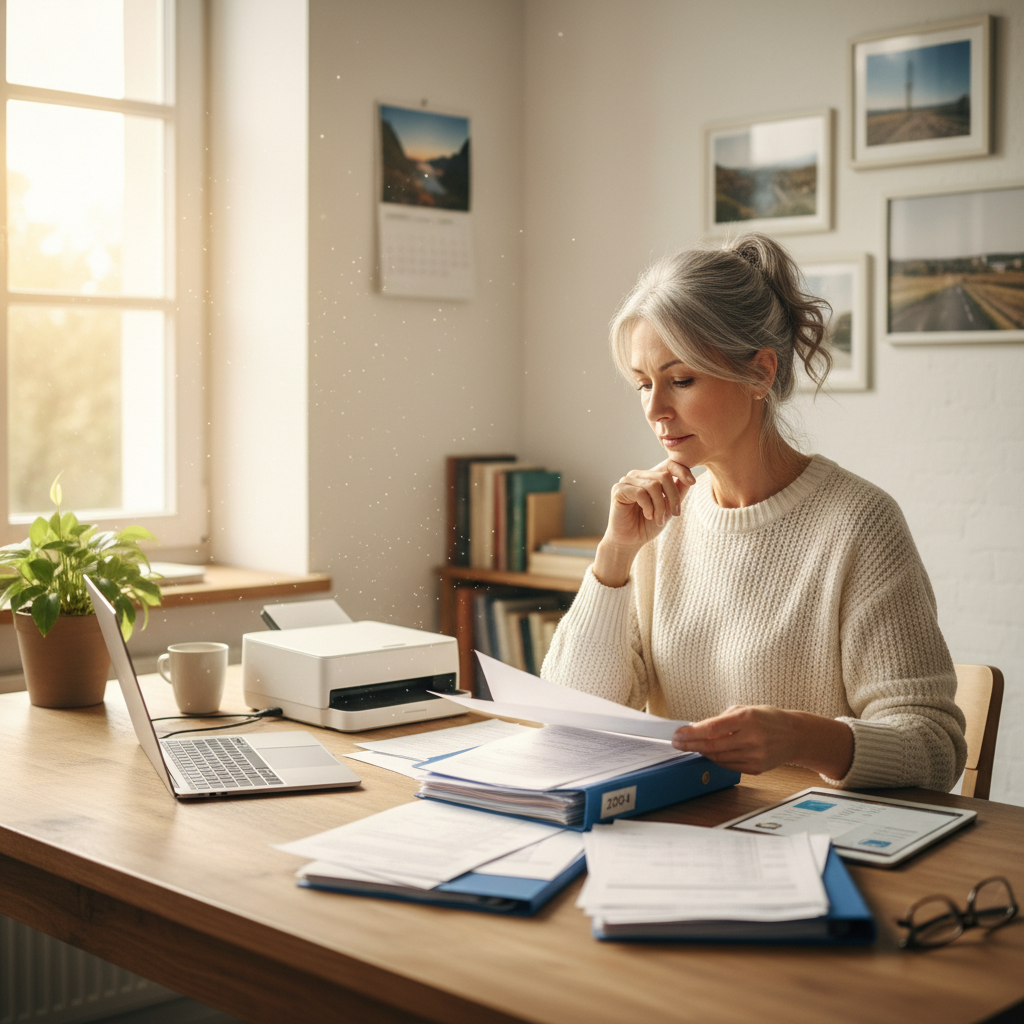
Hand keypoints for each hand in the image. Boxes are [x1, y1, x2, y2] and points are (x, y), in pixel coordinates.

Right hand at [592, 460, 695, 586]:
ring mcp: (626, 481)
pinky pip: (640, 493)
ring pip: (653, 485)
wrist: (630, 541)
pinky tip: (648, 516)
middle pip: (664, 476)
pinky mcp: (618, 490)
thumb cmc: (647, 525)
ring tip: (659, 519)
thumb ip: (677, 493)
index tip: (693, 482)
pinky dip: (648, 507)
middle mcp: (637, 475)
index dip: (682, 470)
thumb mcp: (668, 508)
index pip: (668, 464)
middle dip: (673, 497)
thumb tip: (689, 478)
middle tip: (675, 514)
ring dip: (660, 506)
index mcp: (649, 477)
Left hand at [672, 705, 853, 778]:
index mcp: (748, 719)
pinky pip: (729, 765)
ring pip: (718, 757)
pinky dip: (716, 759)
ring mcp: (755, 756)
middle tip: (676, 743)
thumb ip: (723, 719)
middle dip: (690, 745)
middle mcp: (752, 738)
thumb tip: (698, 729)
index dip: (691, 732)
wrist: (796, 736)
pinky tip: (708, 753)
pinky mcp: (757, 768)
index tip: (678, 733)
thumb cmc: (769, 719)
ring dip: (701, 752)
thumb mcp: (746, 709)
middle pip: (712, 746)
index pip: (712, 728)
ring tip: (689, 746)